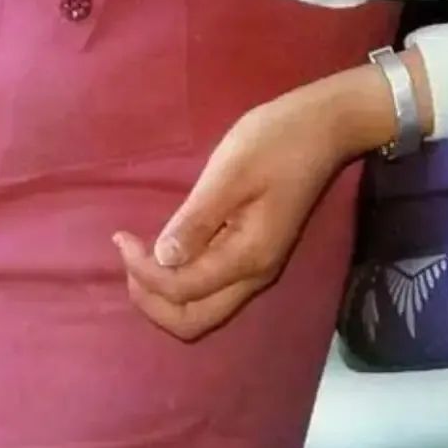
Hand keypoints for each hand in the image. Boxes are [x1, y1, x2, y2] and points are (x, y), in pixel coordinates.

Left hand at [112, 58, 427, 340]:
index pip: (181, 290)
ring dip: (165, 293)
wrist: (325, 127)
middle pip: (192, 320)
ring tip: (139, 256)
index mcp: (247, 257)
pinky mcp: (256, 253)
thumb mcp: (230, 174)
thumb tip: (161, 259)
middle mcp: (254, 275)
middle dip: (152, 300)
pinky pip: (212, 288)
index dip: (144, 272)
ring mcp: (258, 267)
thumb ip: (196, 220)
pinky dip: (181, 281)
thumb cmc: (276, 141)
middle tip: (128, 258)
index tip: (122, 237)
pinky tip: (167, 250)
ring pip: (202, 309)